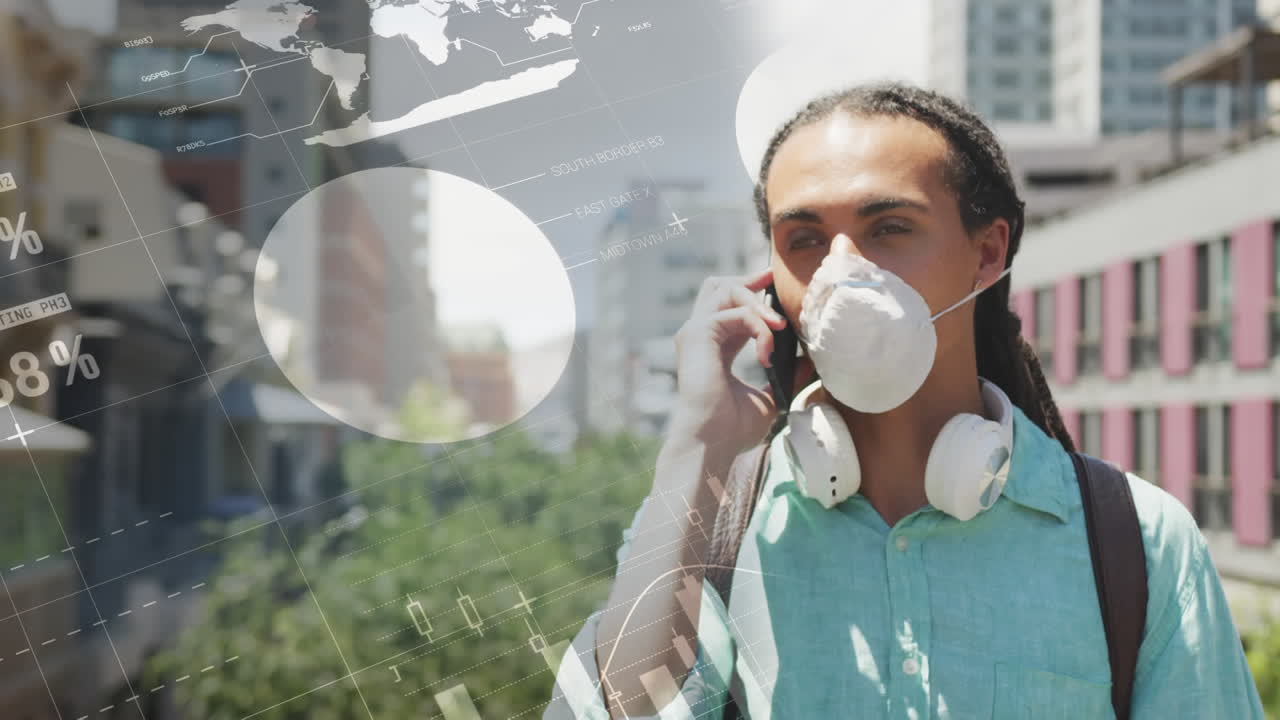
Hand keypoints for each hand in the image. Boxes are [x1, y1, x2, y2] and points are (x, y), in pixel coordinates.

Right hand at [670, 267, 789, 455]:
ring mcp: (695, 332)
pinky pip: (736, 313)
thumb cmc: (734, 429)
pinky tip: (767, 352)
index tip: (773, 283)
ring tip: (779, 326)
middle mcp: (700, 336)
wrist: (713, 442)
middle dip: (748, 280)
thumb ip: (786, 377)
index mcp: (714, 347)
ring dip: (758, 302)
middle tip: (773, 279)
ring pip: (726, 290)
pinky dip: (758, 327)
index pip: (729, 307)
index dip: (751, 291)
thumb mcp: (770, 397)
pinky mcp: (697, 334)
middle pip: (719, 287)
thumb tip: (809, 363)